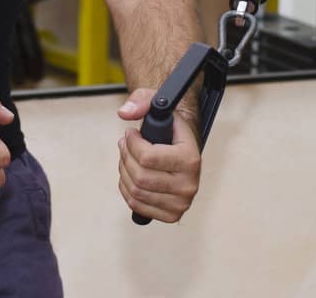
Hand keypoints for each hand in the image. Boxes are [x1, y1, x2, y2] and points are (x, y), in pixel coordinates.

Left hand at [116, 88, 201, 222]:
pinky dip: (127, 189)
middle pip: (140, 176)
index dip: (131, 143)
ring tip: (126, 157)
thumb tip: (125, 113)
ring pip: (136, 191)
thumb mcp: (158, 104)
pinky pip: (137, 206)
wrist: (184, 146)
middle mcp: (189, 184)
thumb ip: (141, 101)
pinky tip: (130, 174)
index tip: (130, 133)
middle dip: (125, 157)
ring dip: (124, 171)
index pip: (148, 157)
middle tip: (124, 144)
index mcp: (191, 159)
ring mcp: (181, 202)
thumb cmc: (169, 127)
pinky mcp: (172, 214)